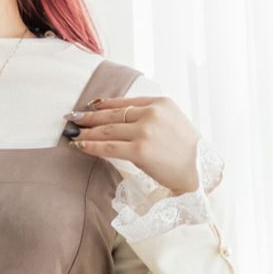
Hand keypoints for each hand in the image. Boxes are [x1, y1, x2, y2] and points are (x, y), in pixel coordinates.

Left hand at [64, 96, 200, 194]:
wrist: (200, 171)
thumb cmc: (187, 151)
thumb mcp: (173, 122)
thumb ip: (151, 115)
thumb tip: (121, 118)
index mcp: (160, 102)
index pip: (124, 102)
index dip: (103, 105)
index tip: (88, 106)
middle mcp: (152, 113)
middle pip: (112, 115)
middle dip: (88, 117)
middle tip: (72, 117)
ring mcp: (145, 131)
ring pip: (107, 130)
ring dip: (86, 131)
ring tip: (73, 132)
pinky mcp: (139, 150)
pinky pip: (108, 147)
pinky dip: (91, 146)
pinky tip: (79, 145)